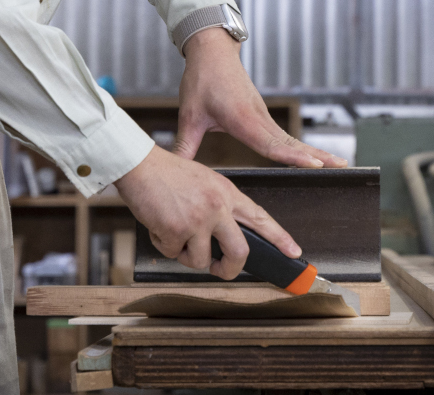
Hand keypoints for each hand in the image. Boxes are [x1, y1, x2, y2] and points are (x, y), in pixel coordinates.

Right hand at [114, 145, 300, 279]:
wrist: (139, 165)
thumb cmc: (165, 173)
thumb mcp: (202, 181)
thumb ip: (217, 205)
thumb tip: (219, 238)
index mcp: (226, 192)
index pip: (260, 218)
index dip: (279, 238)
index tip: (293, 253)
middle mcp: (218, 206)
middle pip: (239, 252)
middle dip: (230, 269)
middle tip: (220, 270)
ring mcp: (200, 219)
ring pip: (201, 259)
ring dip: (183, 253)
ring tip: (171, 230)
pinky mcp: (179, 229)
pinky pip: (173, 253)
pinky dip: (163, 244)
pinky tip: (158, 224)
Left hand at [175, 27, 346, 167]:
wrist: (212, 50)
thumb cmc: (201, 80)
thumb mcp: (189, 114)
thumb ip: (185, 145)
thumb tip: (174, 169)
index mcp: (242, 119)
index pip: (271, 143)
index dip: (293, 156)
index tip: (316, 165)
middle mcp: (258, 117)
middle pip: (291, 142)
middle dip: (317, 156)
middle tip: (344, 167)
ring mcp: (263, 115)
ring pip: (291, 138)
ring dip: (315, 151)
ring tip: (341, 163)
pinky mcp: (262, 114)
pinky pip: (283, 134)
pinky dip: (301, 146)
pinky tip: (312, 156)